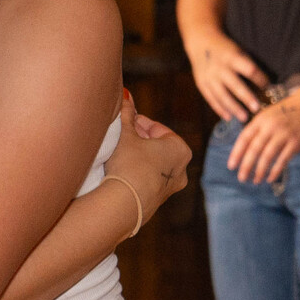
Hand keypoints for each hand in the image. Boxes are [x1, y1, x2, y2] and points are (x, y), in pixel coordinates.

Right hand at [108, 91, 191, 224]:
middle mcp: (181, 169)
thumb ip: (127, 115)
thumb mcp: (126, 135)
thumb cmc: (129, 164)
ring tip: (117, 152)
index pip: (157, 129)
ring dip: (138, 156)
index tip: (124, 120)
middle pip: (157, 147)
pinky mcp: (157, 201)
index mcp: (181, 149)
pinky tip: (120, 170)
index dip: (138, 122)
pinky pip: (147, 180)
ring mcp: (170, 187)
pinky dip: (137, 172)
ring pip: (153, 164)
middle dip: (138, 140)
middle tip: (119, 135)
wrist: (124, 203)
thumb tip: (126, 95)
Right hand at [186, 31, 270, 121]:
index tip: (268, 87)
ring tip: (244, 118)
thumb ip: (248, 66)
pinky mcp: (201, 84)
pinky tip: (228, 117)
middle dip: (246, 97)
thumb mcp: (238, 51)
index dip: (260, 78)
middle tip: (257, 109)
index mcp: (232, 57)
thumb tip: (265, 86)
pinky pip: (211, 98)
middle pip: (235, 85)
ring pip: (222, 95)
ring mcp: (209, 77)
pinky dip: (219, 109)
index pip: (249, 69)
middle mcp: (220, 67)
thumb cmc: (227, 50)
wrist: (201, 43)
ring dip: (233, 107)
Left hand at [225, 88, 299, 184]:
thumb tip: (242, 150)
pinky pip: (283, 159)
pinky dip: (275, 171)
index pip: (244, 138)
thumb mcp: (268, 115)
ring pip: (268, 156)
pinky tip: (270, 178)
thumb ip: (256, 130)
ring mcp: (284, 134)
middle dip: (246, 165)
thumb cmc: (286, 112)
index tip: (231, 166)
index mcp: (260, 120)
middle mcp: (271, 126)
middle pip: (254, 149)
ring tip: (255, 181)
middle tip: (241, 178)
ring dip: (260, 171)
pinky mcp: (296, 141)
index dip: (236, 153)